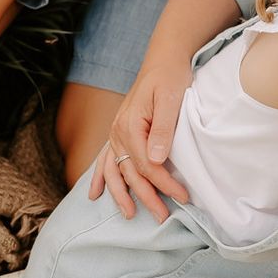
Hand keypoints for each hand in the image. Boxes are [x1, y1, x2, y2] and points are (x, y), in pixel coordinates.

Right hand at [87, 59, 193, 219]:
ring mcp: (115, 133)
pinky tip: (94, 194)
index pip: (147, 165)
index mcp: (131, 125)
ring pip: (114, 171)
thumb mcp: (171, 99)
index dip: (164, 184)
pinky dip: (100, 177)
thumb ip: (163, 129)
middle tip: (163, 217)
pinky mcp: (119, 132)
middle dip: (147, 197)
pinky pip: (105, 159)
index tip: (182, 197)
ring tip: (129, 215)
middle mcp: (118, 132)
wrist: (163, 59)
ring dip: (121, 195)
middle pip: (131, 173)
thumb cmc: (171, 77)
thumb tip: (156, 160)